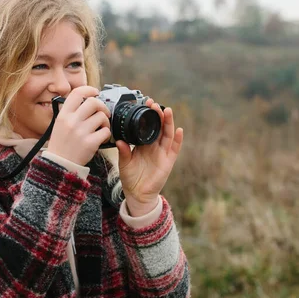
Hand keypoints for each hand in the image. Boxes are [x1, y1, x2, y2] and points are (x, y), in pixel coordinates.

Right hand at [47, 86, 111, 165]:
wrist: (60, 165)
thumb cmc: (61, 144)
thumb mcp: (59, 124)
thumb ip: (71, 112)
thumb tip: (87, 100)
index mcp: (63, 115)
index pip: (76, 93)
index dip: (88, 89)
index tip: (95, 92)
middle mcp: (71, 121)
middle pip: (93, 102)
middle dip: (102, 106)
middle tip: (103, 113)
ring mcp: (81, 132)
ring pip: (102, 117)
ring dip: (105, 122)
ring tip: (101, 128)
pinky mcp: (90, 143)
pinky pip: (106, 131)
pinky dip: (106, 134)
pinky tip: (102, 138)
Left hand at [115, 99, 183, 216]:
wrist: (137, 194)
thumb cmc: (130, 177)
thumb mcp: (124, 163)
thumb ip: (124, 151)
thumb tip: (119, 140)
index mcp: (143, 144)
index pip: (148, 126)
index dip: (148, 115)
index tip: (146, 104)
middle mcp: (154, 146)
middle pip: (159, 127)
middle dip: (158, 115)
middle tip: (154, 104)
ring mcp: (163, 153)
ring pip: (168, 135)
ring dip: (168, 123)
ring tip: (167, 111)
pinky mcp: (168, 162)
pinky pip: (175, 149)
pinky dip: (179, 140)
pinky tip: (179, 130)